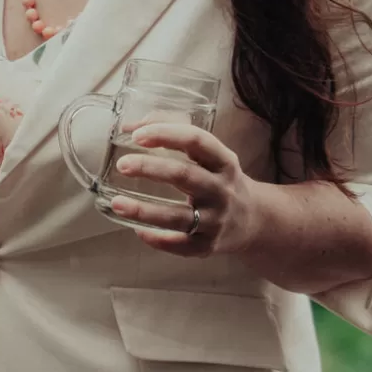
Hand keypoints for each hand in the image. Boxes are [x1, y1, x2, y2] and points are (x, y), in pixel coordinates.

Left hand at [106, 120, 261, 258]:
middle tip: (122, 164)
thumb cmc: (219, 180)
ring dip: (144, 211)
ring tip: (117, 203)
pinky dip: (157, 240)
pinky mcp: (208, 246)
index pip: (197, 141)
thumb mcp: (209, 155)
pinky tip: (138, 231)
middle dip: (150, 168)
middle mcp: (222, 190)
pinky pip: (179, 245)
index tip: (137, 135)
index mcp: (224, 162)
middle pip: (184, 175)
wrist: (253, 220)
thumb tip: (129, 126)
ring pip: (177, 216)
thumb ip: (171, 134)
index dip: (166, 134)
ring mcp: (216, 220)